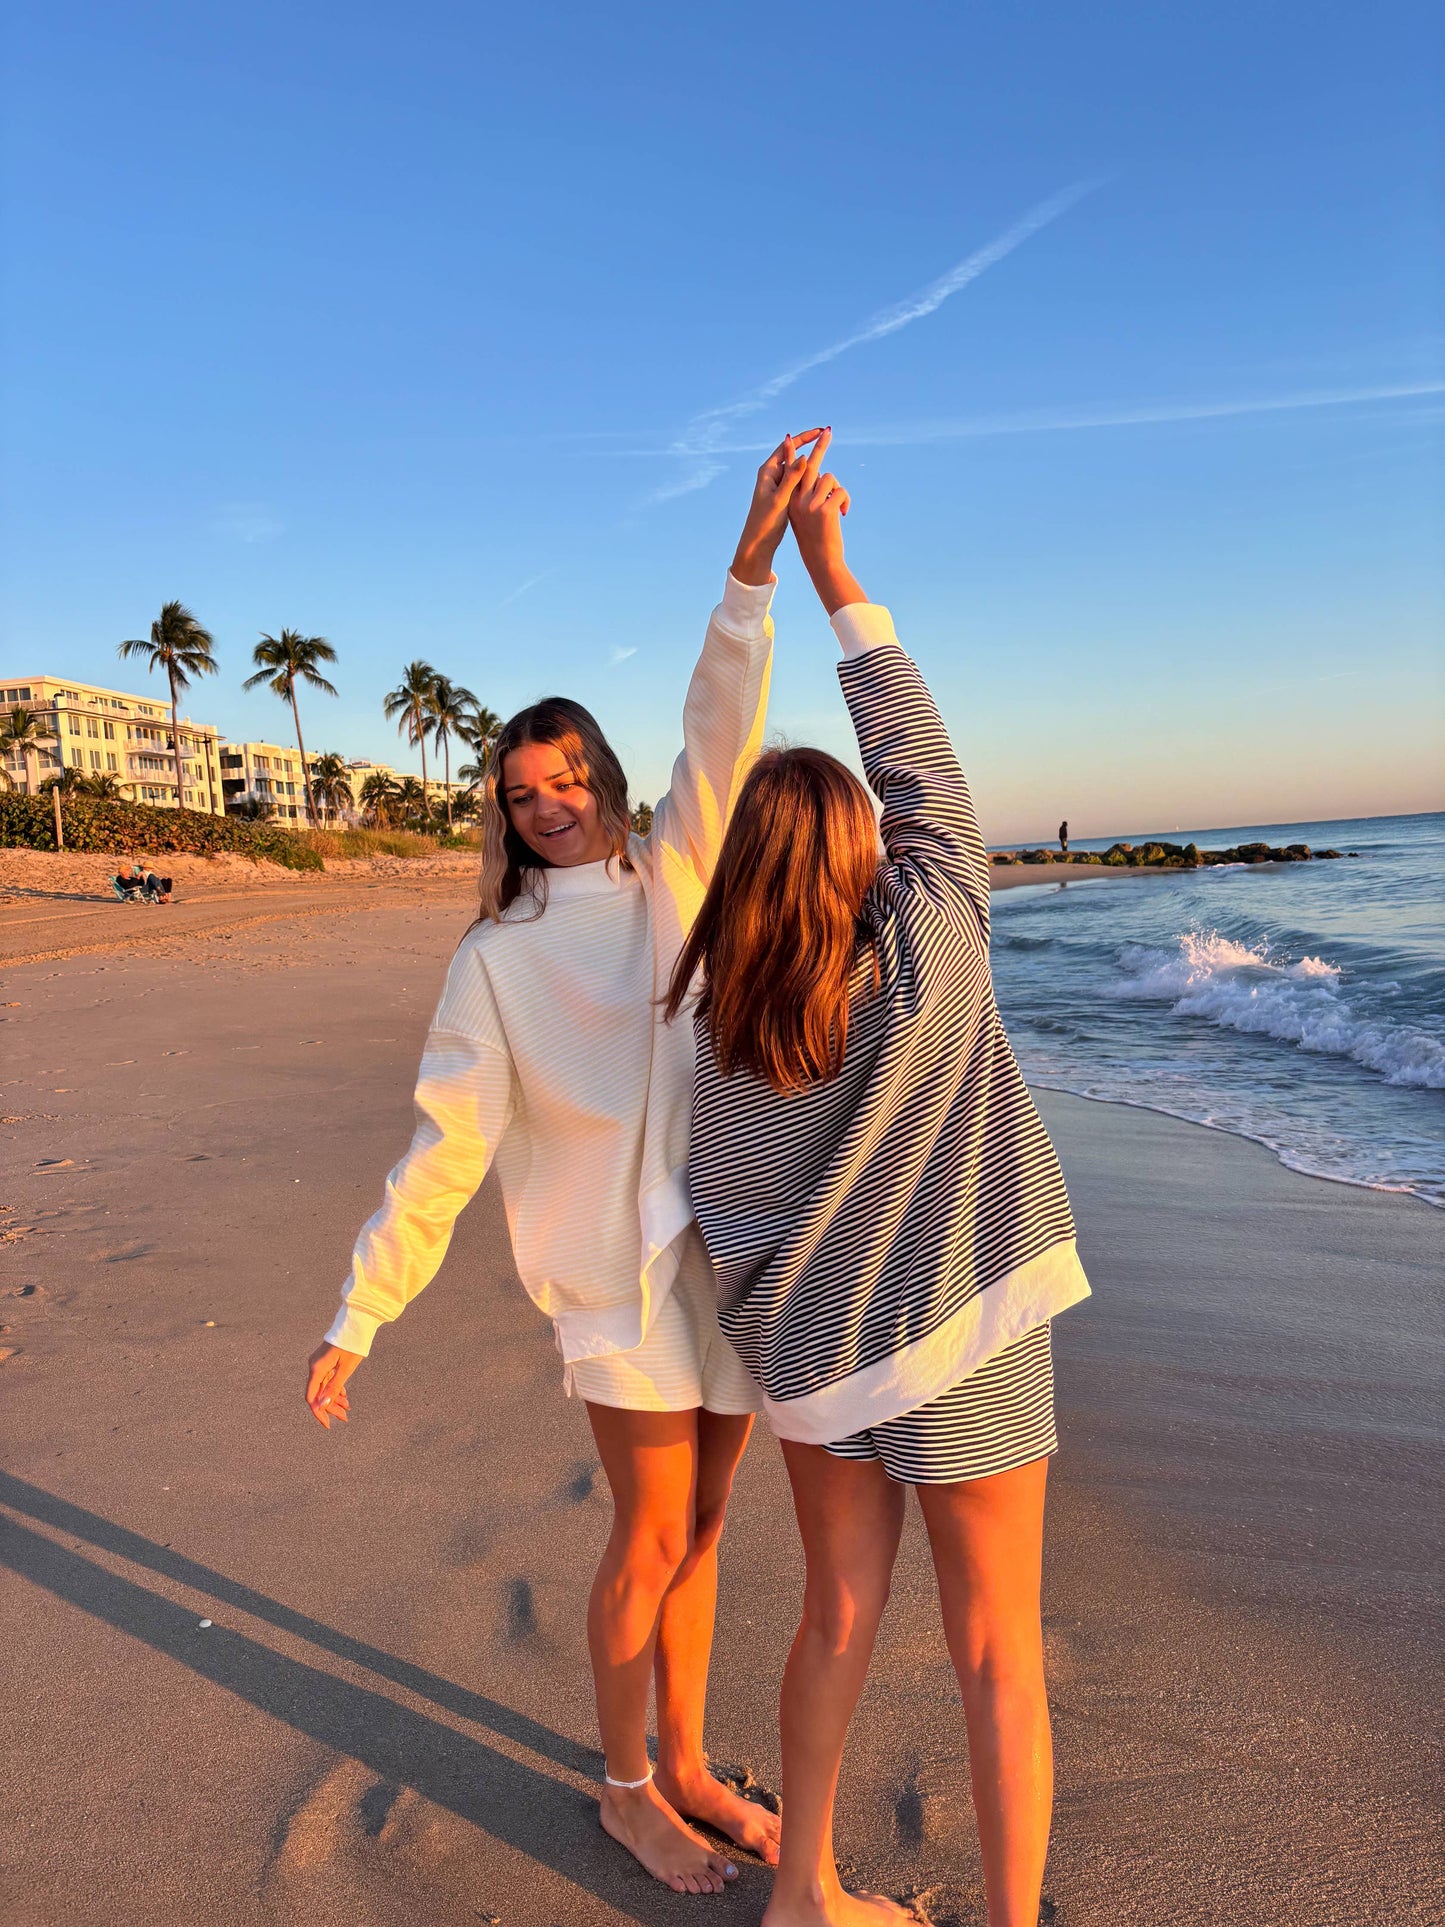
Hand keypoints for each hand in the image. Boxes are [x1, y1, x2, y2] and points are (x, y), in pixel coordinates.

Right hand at [306, 1342, 362, 1428]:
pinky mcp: (325, 1361)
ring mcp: (319, 1363)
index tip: (328, 1424)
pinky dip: (335, 1388)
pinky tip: (344, 1396)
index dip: (318, 1412)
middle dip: (330, 1407)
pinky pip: (326, 1379)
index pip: (311, 1397)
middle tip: (344, 1417)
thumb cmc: (352, 1344)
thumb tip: (322, 1405)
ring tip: (347, 1408)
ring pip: (323, 1386)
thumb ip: (334, 1387)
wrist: (356, 1322)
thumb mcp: (346, 1369)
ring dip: (334, 1398)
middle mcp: (314, 1366)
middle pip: (318, 1393)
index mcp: (317, 1369)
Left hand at [730, 428, 826, 585]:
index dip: (804, 437)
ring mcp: (777, 484)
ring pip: (796, 466)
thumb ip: (792, 478)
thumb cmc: (765, 522)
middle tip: (824, 436)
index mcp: (768, 471)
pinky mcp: (782, 494)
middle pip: (792, 452)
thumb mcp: (780, 499)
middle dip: (808, 443)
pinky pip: (797, 478)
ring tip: (825, 451)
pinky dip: (808, 474)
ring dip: (809, 458)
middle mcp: (771, 474)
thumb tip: (804, 457)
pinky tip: (820, 475)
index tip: (820, 431)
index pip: (787, 446)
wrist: (758, 542)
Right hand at [789, 430, 865, 614]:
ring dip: (838, 489)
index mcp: (791, 500)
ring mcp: (810, 504)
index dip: (792, 454)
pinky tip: (844, 514)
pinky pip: (841, 491)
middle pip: (810, 465)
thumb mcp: (807, 516)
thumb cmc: (816, 538)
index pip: (792, 471)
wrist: (821, 560)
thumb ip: (810, 496)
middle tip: (827, 430)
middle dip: (820, 445)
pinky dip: (846, 501)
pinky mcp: (824, 510)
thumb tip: (822, 477)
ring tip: (839, 506)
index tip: (790, 437)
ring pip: (830, 478)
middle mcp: (797, 499)